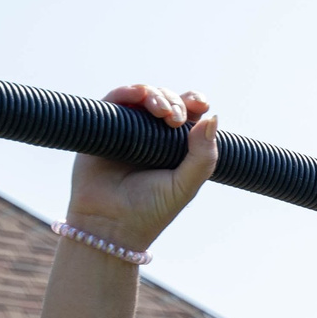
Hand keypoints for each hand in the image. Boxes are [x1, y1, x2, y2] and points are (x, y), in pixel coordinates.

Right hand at [64, 85, 217, 252]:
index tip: (201, 105)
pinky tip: (139, 95)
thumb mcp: (185, 185)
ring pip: (144, 97)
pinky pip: (116, 100)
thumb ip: (203, 156)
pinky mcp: (104, 127)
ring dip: (156, 96)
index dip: (195, 103)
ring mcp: (128, 129)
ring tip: (161, 112)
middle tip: (175, 120)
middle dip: (175, 103)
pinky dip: (128, 92)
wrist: (110, 225)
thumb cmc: (150, 210)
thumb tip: (213, 118)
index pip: (189, 116)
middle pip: (168, 102)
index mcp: (176, 147)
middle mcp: (152, 135)